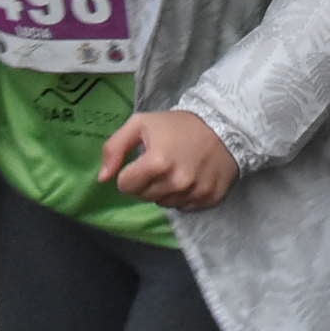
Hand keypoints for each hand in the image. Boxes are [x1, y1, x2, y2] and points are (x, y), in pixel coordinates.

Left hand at [98, 109, 239, 209]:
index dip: (130, 173)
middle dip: (147, 182)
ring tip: (176, 170)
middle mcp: (176, 182)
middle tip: (160, 164)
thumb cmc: (179, 124)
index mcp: (157, 162)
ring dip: (164, 190)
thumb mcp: (141, 123)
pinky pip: (184, 207)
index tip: (142, 162)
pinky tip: (190, 178)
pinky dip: (183, 196)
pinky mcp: (209, 199)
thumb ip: (114, 148)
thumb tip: (102, 178)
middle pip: (144, 196)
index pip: (125, 186)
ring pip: (164, 203)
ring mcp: (195, 193)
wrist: (226, 124)